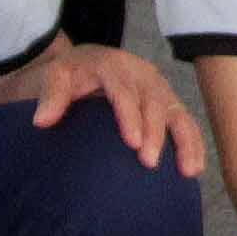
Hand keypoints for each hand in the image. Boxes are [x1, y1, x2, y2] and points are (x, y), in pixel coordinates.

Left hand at [26, 41, 205, 172]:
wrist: (81, 65)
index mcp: (114, 65)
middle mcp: (141, 74)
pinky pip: (184, 122)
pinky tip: (194, 168)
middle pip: (154, 102)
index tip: (132, 143)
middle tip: (150, 163)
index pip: (124, 91)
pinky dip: (192, 143)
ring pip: (176, 113)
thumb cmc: (69, 75)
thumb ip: (51, 96)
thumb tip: (42, 121)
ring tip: (188, 171)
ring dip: (184, 141)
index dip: (131, 116)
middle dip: (156, 133)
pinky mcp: (166, 102)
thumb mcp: (54, 76)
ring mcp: (158, 88)